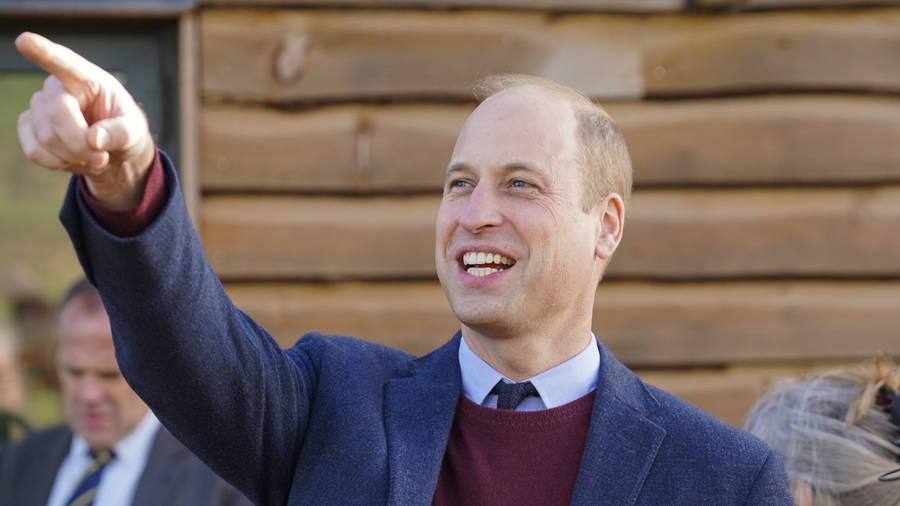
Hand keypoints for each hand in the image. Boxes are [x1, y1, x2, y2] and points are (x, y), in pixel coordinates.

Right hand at [15, 32, 155, 208]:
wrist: (110, 151)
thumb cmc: (124, 131)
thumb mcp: (135, 132)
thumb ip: (122, 133)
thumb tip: (94, 138)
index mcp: (88, 79)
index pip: (64, 63)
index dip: (44, 52)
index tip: (25, 40)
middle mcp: (58, 87)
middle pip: (56, 115)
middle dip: (80, 145)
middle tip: (103, 158)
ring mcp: (39, 106)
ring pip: (45, 138)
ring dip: (74, 157)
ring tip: (93, 157)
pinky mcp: (29, 127)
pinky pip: (34, 151)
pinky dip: (57, 163)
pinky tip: (73, 159)